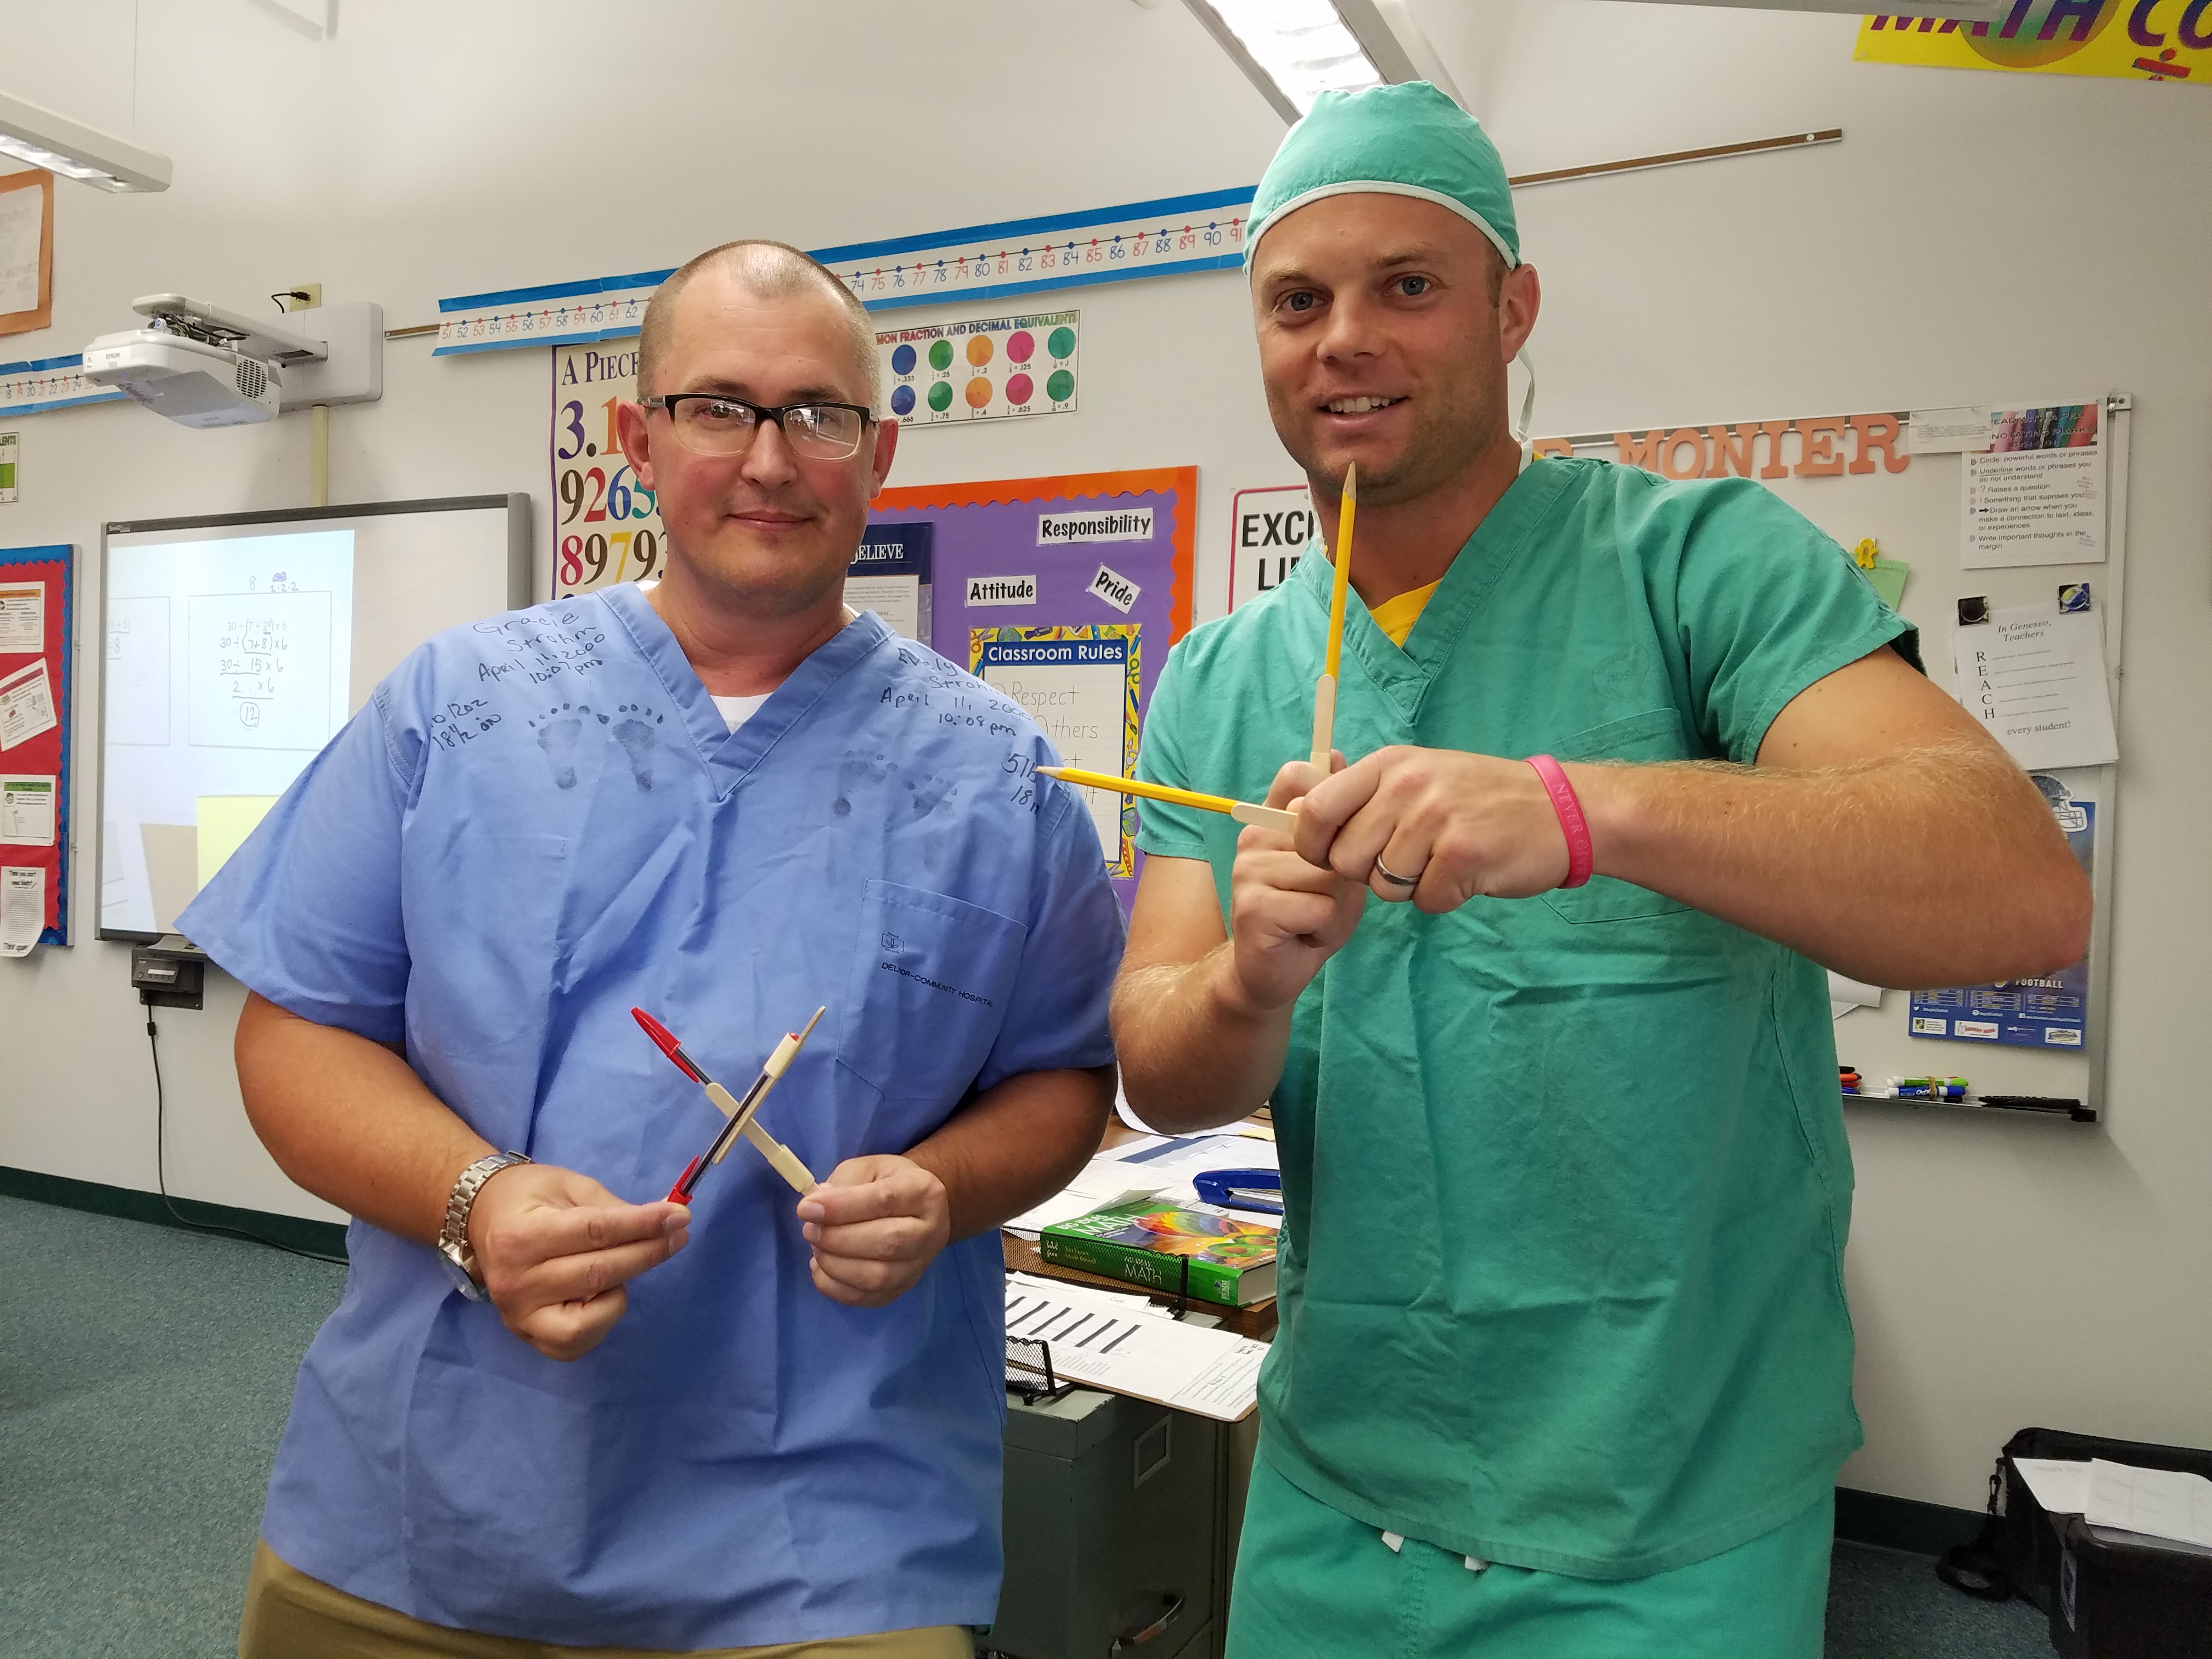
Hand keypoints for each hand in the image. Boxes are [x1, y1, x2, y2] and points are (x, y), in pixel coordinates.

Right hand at [466, 1162, 689, 1361]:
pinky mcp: (527, 1338)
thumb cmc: (529, 1199)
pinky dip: (601, 1320)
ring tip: (624, 1266)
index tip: (679, 1216)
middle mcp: (515, 1283)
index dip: (642, 1225)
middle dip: (648, 1253)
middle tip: (679, 1234)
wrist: (483, 1221)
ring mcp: (519, 1317)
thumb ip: (612, 1207)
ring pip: (589, 1319)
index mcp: (521, 1236)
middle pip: (598, 1273)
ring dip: (622, 1292)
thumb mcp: (568, 1186)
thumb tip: (662, 1222)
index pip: (595, 1232)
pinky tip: (604, 1294)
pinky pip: (576, 1343)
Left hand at [799, 1155, 951, 1307]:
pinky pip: (864, 1298)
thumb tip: (815, 1209)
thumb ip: (843, 1184)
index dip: (841, 1207)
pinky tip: (822, 1266)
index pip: (884, 1201)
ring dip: (833, 1264)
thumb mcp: (867, 1168)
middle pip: (886, 1243)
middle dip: (836, 1238)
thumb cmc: (886, 1183)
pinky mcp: (901, 1290)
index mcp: (924, 1192)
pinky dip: (833, 1285)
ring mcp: (918, 1266)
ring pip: (875, 1277)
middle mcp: (930, 1232)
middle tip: (809, 1229)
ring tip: (816, 1246)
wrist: (914, 1210)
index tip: (806, 1209)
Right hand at [1219, 757, 1365, 1014]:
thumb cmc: (1309, 912)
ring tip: (1314, 918)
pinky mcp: (1252, 906)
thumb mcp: (1333, 861)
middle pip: (1330, 836)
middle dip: (1342, 876)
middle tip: (1322, 898)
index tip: (1333, 840)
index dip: (1330, 803)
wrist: (1273, 971)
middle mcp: (1254, 837)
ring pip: (1328, 876)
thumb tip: (1334, 754)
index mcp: (1270, 819)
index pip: (1298, 776)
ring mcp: (1248, 870)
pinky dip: (1325, 928)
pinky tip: (1305, 935)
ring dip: (1336, 907)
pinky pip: (1319, 908)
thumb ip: (1336, 818)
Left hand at [1295, 746, 1573, 910]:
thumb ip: (1365, 796)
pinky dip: (1445, 897)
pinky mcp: (1463, 854)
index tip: (1334, 856)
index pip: (1317, 811)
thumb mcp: (1420, 776)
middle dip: (1369, 873)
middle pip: (1345, 859)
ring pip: (1383, 885)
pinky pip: (1425, 900)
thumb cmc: (1481, 799)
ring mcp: (1436, 818)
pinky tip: (1467, 872)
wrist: (1560, 810)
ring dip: (1410, 886)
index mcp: (1389, 765)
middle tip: (1409, 860)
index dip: (1314, 846)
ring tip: (1444, 860)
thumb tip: (1300, 815)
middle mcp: (1407, 786)